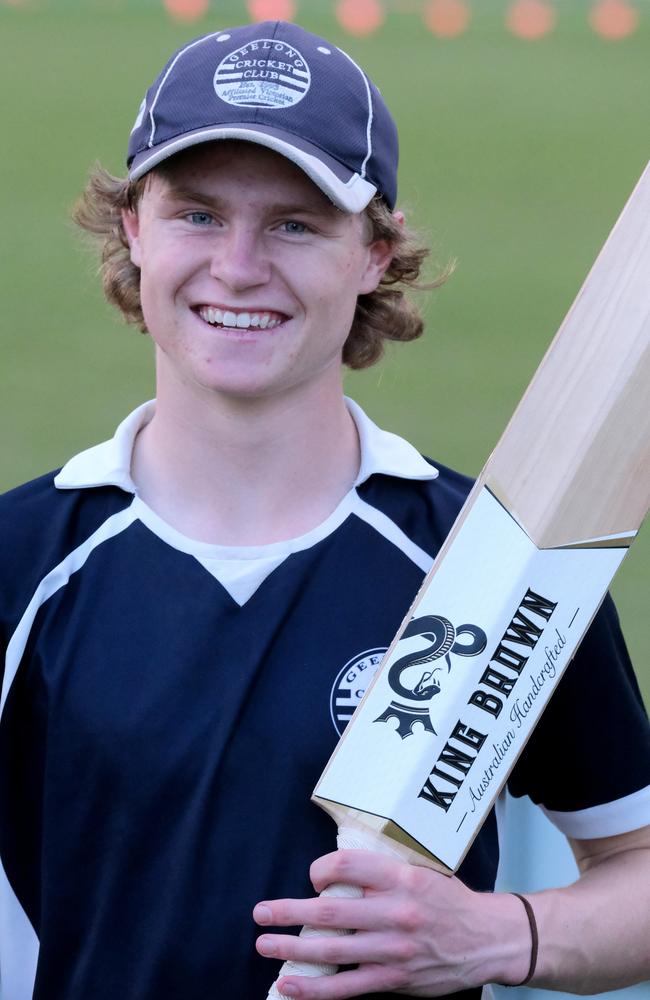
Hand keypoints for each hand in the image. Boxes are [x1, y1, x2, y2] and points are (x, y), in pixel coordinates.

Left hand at [253, 849, 529, 997]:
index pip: (346, 867)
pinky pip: (347, 987)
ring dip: (291, 949)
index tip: (313, 877)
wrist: (487, 939)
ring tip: (264, 945)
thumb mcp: (419, 871)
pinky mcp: (394, 980)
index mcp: (401, 878)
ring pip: (332, 951)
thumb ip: (381, 873)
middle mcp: (396, 912)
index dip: (319, 870)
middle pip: (330, 911)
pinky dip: (314, 987)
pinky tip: (288, 982)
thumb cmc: (449, 901)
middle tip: (260, 912)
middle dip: (288, 912)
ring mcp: (394, 950)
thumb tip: (336, 874)